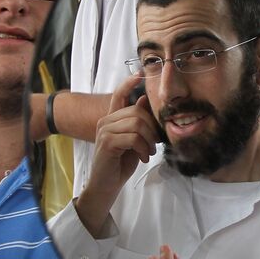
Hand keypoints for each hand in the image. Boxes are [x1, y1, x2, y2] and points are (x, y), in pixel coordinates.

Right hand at [76, 73, 160, 234]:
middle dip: (152, 128)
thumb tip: (144, 100)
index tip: (140, 72)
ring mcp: (104, 131)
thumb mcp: (134, 141)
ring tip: (149, 152)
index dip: (129, 83)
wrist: (106, 186)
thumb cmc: (120, 164)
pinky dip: (143, 148)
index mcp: (112, 119)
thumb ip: (138, 123)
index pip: (119, 95)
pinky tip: (143, 157)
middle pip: (137, 112)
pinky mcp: (107, 143)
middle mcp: (105, 121)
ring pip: (136, 124)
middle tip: (155, 145)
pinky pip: (133, 137)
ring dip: (149, 140)